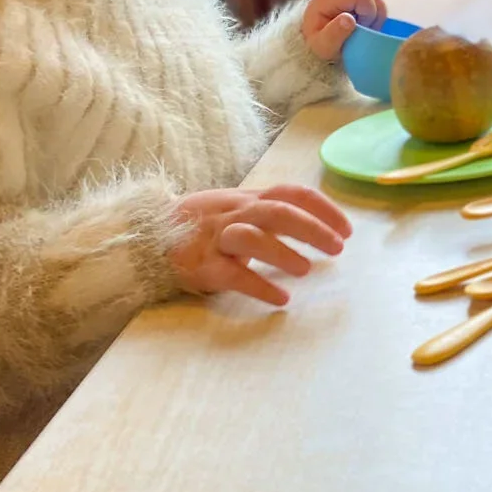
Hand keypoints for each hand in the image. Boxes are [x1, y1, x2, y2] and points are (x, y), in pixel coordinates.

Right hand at [168, 185, 353, 306]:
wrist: (142, 237)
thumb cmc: (198, 225)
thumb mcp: (235, 209)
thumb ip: (268, 212)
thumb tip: (315, 225)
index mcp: (248, 199)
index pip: (292, 193)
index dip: (324, 208)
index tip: (348, 229)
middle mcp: (234, 214)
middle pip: (279, 212)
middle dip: (313, 228)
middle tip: (338, 247)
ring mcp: (215, 238)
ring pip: (252, 237)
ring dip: (284, 253)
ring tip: (307, 270)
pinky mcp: (200, 265)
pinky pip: (231, 274)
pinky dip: (258, 286)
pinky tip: (280, 298)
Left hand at [302, 0, 387, 61]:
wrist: (308, 43)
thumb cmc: (316, 46)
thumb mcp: (322, 47)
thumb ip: (334, 34)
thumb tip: (349, 19)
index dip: (369, 11)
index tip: (362, 29)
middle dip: (373, 14)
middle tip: (364, 30)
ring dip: (375, 14)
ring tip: (364, 28)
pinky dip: (373, 13)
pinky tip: (364, 24)